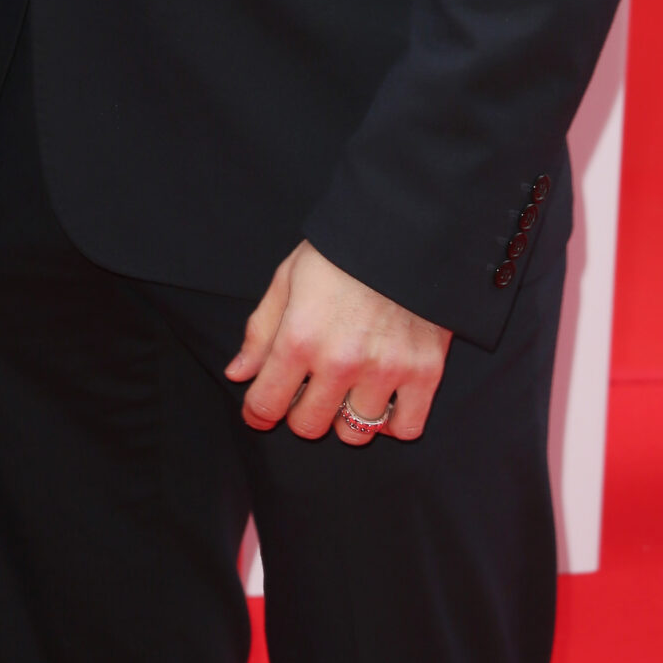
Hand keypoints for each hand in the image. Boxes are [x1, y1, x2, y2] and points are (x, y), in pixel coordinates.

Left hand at [225, 240, 451, 444]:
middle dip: (300, 414)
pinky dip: (393, 423)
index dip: (258, 412)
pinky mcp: (425, 372)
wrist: (403, 229)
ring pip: (355, 433)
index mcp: (300, 336)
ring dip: (345, 419)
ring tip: (346, 391)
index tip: (260, 411)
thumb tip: (238, 374)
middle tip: (307, 392)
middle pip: (310, 425)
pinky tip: (383, 399)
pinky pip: (406, 428)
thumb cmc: (339, 252)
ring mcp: (386, 370)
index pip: (267, 403)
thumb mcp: (287, 279)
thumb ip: (261, 331)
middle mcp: (341, 361)